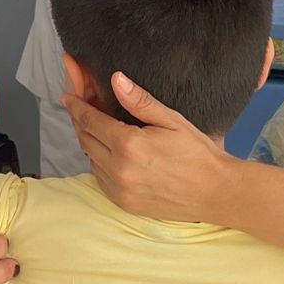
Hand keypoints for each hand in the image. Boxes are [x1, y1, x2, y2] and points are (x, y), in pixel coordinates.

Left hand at [62, 73, 235, 221]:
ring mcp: (118, 189)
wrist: (215, 192)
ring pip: (90, 159)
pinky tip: (109, 153)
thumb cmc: (197, 154)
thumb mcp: (171, 120)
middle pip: (85, 139)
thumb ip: (140, 101)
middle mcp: (118, 169)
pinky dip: (99, 162)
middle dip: (81, 121)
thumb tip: (116, 80)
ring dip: (89, 142)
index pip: (90, 120)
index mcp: (128, 144)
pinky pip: (99, 178)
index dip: (76, 106)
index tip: (68, 96)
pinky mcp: (122, 203)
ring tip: (97, 128)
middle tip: (81, 108)